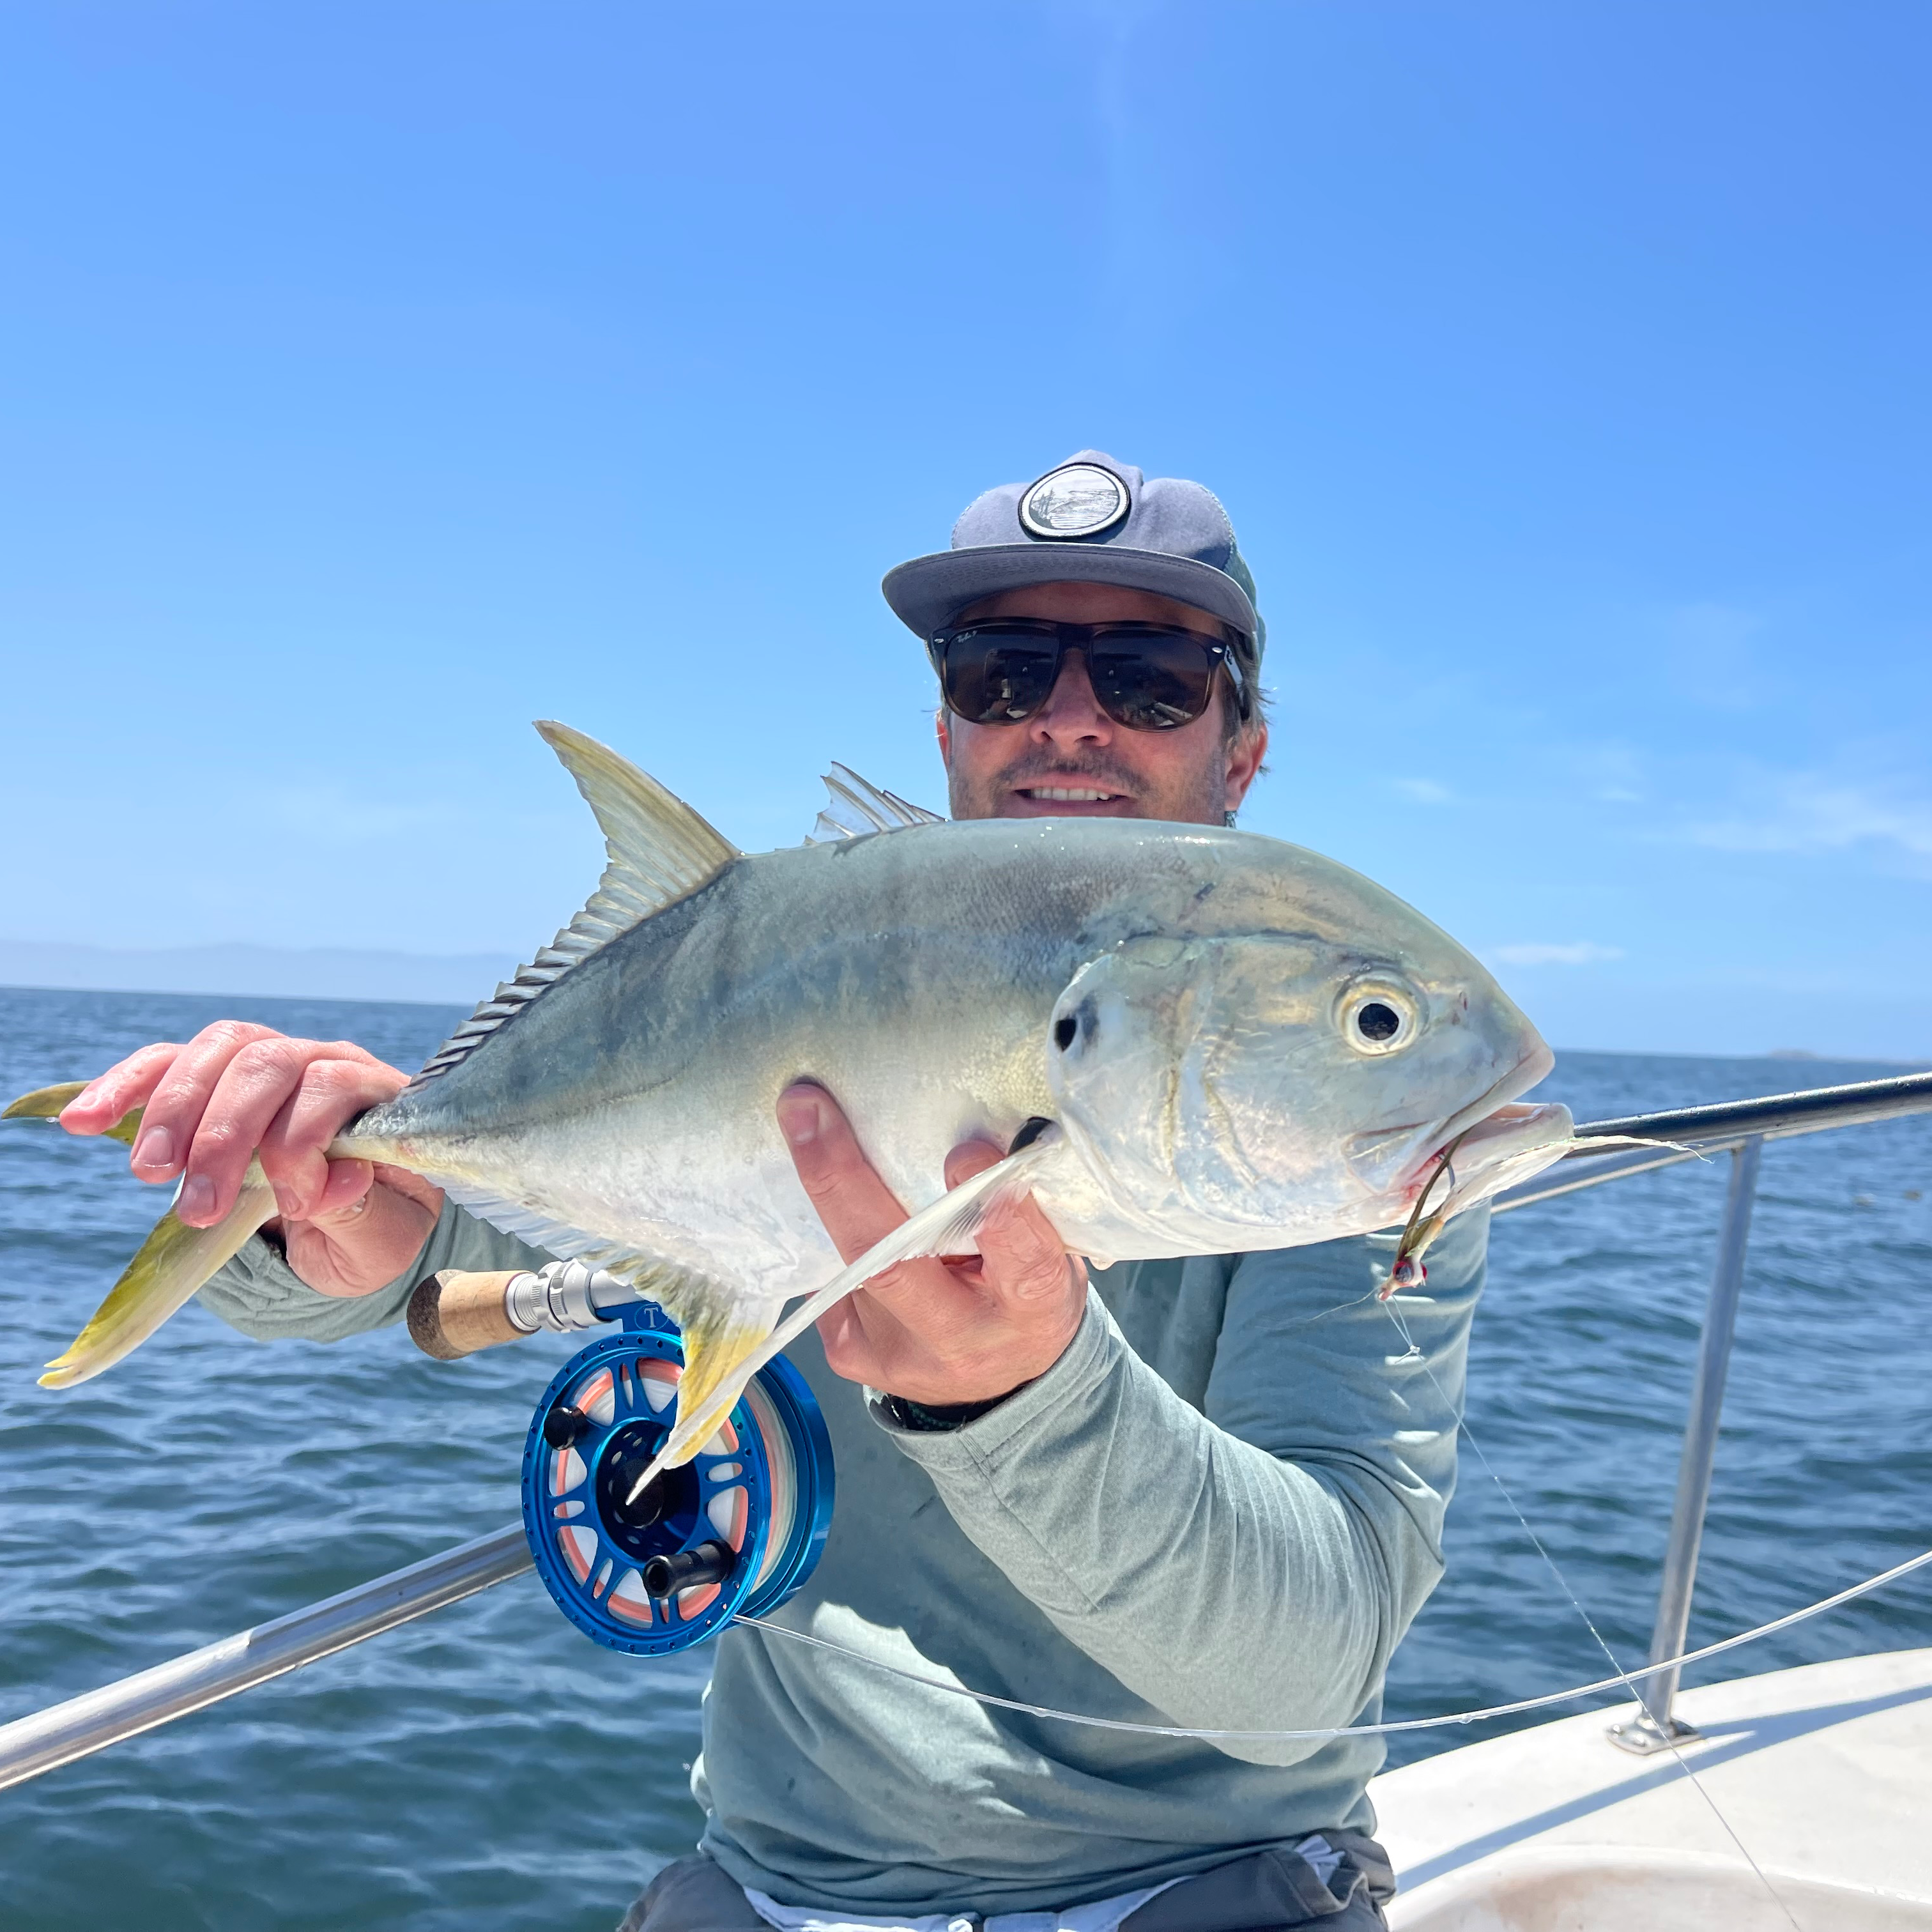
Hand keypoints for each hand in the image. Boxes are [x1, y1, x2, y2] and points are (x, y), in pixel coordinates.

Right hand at [59, 1022, 443, 1298]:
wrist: (352, 1226)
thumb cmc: (375, 1226)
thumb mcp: (384, 1237)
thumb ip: (363, 1209)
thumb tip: (337, 1179)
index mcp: (374, 1095)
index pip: (330, 1085)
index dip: (302, 1140)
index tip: (291, 1204)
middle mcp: (321, 1062)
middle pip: (265, 1064)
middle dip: (224, 1135)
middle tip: (199, 1207)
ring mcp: (266, 1062)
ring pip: (214, 1052)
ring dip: (173, 1110)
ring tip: (149, 1173)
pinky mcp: (213, 1078)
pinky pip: (164, 1064)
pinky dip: (122, 1087)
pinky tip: (81, 1120)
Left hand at [777, 1082, 1086, 1405]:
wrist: (1007, 1383)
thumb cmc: (1027, 1291)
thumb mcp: (1053, 1248)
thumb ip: (1016, 1201)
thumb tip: (967, 1119)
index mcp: (1030, 1303)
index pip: (1018, 1255)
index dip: (990, 1204)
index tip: (965, 1150)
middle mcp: (960, 1338)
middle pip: (891, 1260)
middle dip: (841, 1179)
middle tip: (805, 1107)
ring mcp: (898, 1354)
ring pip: (848, 1261)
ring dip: (828, 1191)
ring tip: (810, 1123)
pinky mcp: (854, 1356)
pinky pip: (831, 1278)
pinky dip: (833, 1234)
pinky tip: (842, 1206)